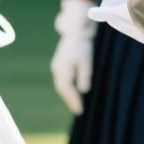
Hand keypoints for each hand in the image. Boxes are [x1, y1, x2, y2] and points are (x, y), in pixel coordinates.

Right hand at [51, 0, 96, 114]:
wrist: (75, 32)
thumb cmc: (82, 45)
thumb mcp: (86, 60)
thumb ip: (84, 75)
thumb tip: (84, 91)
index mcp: (62, 68)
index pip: (67, 89)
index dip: (73, 100)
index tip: (80, 110)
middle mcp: (57, 69)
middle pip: (62, 89)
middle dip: (70, 100)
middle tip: (79, 110)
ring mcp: (57, 67)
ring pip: (61, 85)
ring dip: (68, 95)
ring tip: (77, 104)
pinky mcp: (59, 65)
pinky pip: (62, 80)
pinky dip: (67, 88)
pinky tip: (74, 92)